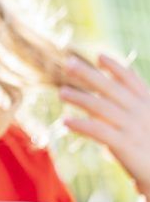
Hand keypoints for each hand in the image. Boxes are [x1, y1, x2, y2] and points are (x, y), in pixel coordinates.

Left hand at [61, 54, 149, 199]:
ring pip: (101, 107)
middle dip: (89, 74)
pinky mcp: (124, 145)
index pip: (131, 80)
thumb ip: (129, 112)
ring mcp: (133, 128)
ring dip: (80, 98)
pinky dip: (81, 124)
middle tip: (68, 63)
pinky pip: (99, 131)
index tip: (99, 56)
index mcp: (149, 105)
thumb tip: (99, 106)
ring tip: (61, 92)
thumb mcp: (146, 125)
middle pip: (111, 88)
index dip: (116, 67)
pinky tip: (66, 121)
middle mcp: (141, 112)